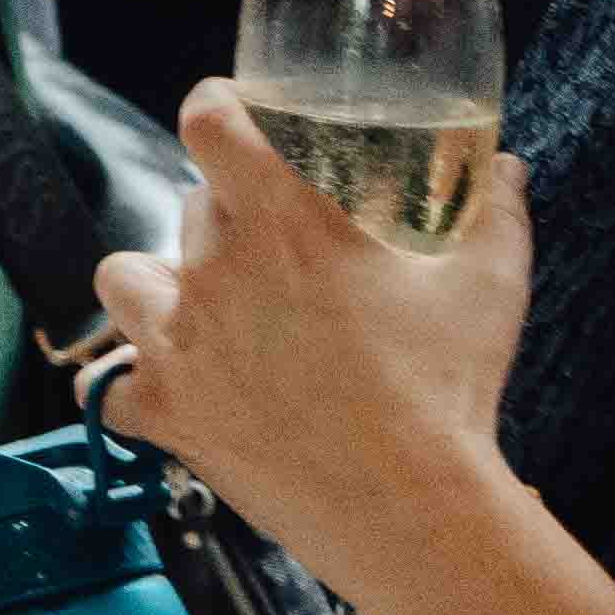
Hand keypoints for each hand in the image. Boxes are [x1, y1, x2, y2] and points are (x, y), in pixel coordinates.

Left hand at [84, 80, 532, 611]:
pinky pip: (108, 386)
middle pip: (189, 206)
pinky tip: (161, 387)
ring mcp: (179, 344)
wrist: (410, 509)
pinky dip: (127, 385)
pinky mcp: (164, 412)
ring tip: (195, 303)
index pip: (210, 123)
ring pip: (123, 277)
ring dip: (154, 283)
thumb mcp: (490, 285)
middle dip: (224, 213)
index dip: (213, 104)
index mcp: (288, 224)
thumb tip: (505, 168)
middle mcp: (217, 272)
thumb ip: (495, 213)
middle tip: (267, 242)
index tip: (227, 109)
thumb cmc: (450, 393)